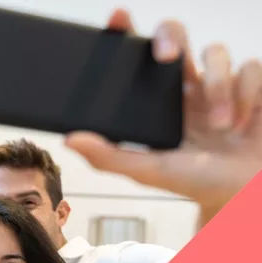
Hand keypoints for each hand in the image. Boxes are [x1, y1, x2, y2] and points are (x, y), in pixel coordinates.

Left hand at [64, 9, 261, 224]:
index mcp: (159, 102)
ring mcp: (221, 82)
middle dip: (170, 36)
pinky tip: (243, 122)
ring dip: (220, 88)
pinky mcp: (252, 83)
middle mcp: (187, 86)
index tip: (117, 18)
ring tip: (221, 126)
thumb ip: (109, 156)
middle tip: (167, 57)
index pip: (138, 59)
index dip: (128, 34)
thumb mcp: (148, 170)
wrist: (244, 194)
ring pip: (216, 52)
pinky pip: (251, 68)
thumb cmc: (196, 181)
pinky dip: (246, 95)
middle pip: (175, 35)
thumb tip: (69, 140)